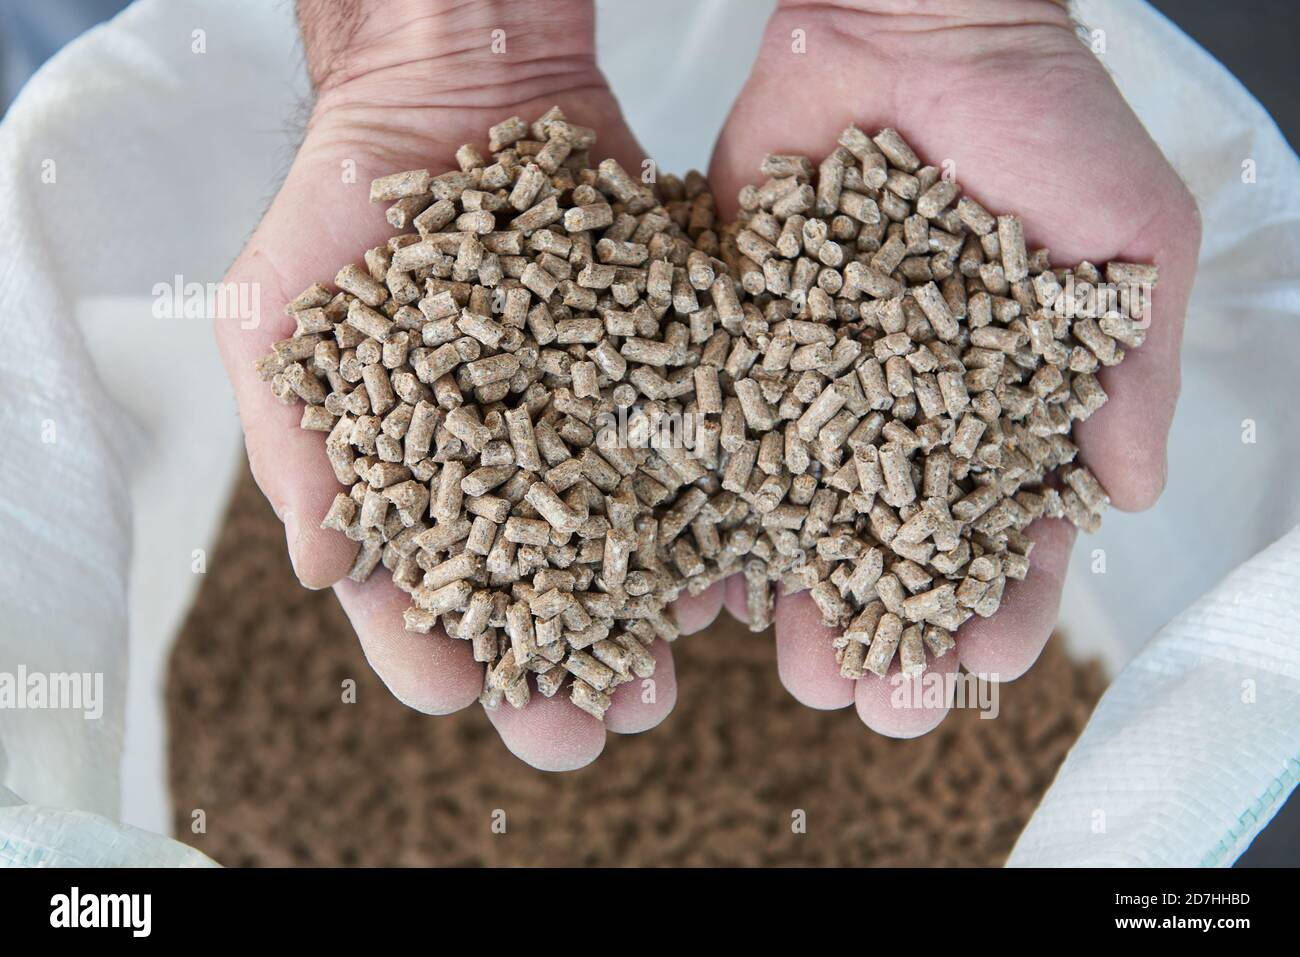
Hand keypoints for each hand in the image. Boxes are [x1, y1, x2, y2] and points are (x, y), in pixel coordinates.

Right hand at [214, 0, 722, 769]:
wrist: (456, 92)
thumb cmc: (346, 207)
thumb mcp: (286, 316)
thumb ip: (297, 445)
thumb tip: (322, 567)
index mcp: (406, 479)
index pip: (414, 593)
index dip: (434, 652)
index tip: (463, 695)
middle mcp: (506, 474)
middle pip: (533, 599)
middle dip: (559, 669)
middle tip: (588, 732)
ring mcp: (585, 433)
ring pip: (622, 553)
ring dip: (642, 623)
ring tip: (665, 676)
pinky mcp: (656, 381)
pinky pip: (685, 469)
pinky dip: (705, 525)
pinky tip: (724, 578)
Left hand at [707, 0, 1200, 735]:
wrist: (911, 24)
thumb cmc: (1041, 121)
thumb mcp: (1126, 241)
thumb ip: (1128, 370)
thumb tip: (1126, 496)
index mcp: (999, 402)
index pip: (1006, 527)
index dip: (1000, 600)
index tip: (985, 664)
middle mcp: (902, 408)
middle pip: (895, 542)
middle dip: (895, 626)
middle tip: (884, 705)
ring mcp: (816, 380)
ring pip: (806, 512)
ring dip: (807, 595)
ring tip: (801, 670)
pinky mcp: (738, 338)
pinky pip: (725, 438)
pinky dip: (719, 502)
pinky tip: (714, 578)